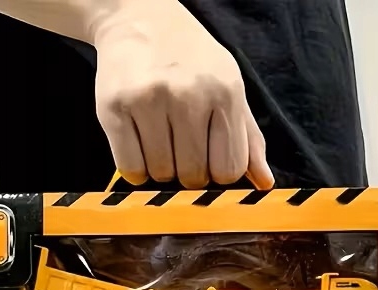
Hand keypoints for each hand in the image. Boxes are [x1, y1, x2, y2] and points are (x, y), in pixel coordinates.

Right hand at [92, 1, 273, 189]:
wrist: (138, 18)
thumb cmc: (190, 59)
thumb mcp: (229, 87)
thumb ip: (249, 138)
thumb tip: (264, 182)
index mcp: (224, 91)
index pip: (228, 170)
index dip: (217, 173)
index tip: (208, 158)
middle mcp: (188, 94)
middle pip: (193, 177)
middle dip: (188, 171)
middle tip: (180, 145)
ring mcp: (148, 100)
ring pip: (161, 175)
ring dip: (160, 168)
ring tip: (159, 138)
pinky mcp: (113, 107)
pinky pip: (131, 169)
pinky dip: (135, 169)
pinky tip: (139, 145)